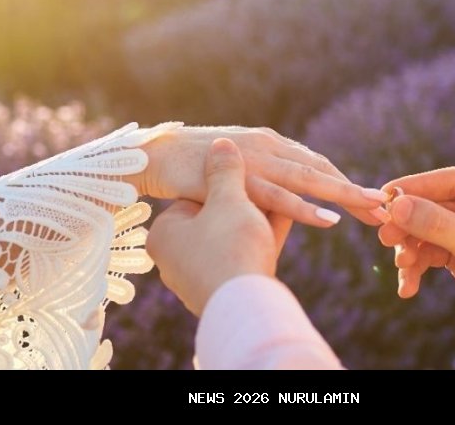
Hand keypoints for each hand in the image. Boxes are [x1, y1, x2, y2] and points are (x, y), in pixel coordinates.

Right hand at [130, 126, 388, 227]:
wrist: (155, 156)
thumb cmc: (192, 166)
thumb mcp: (234, 169)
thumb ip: (259, 177)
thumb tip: (279, 196)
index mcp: (271, 144)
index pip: (317, 165)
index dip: (345, 182)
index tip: (373, 199)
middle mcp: (269, 147)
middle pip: (322, 172)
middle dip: (356, 190)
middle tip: (388, 207)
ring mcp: (255, 162)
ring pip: (308, 182)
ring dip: (343, 196)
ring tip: (372, 210)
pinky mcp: (238, 180)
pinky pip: (278, 197)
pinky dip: (305, 209)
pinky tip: (329, 221)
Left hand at [147, 138, 291, 314]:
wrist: (245, 309)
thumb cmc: (231, 248)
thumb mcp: (227, 200)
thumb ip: (225, 170)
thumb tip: (222, 143)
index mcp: (166, 231)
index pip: (199, 196)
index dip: (230, 183)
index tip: (249, 172)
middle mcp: (175, 256)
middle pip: (220, 217)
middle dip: (252, 201)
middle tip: (274, 185)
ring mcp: (198, 277)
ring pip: (236, 237)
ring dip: (262, 219)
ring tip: (288, 202)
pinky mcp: (222, 292)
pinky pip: (243, 257)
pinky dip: (262, 240)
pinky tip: (285, 221)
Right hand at [380, 167, 454, 368]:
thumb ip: (435, 223)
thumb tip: (395, 205)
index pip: (450, 180)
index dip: (415, 188)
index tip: (384, 196)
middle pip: (434, 205)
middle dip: (409, 224)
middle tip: (385, 237)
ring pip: (427, 229)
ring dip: (411, 248)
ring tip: (402, 266)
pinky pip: (430, 251)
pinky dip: (417, 267)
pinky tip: (408, 287)